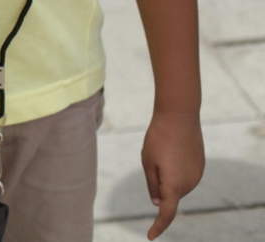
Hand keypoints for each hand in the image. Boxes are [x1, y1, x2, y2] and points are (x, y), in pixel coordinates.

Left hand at [142, 110, 203, 238]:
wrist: (180, 117)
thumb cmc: (158, 139)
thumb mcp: (148, 162)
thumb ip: (153, 185)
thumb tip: (158, 203)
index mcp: (174, 186)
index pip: (166, 213)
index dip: (158, 226)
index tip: (150, 236)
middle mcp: (189, 185)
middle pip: (168, 194)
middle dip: (158, 184)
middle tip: (153, 158)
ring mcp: (197, 176)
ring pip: (176, 184)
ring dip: (167, 175)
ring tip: (164, 150)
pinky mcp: (200, 167)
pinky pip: (184, 175)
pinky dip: (175, 169)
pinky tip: (174, 150)